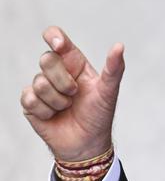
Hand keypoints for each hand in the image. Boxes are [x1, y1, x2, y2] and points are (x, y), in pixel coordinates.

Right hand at [21, 26, 124, 161]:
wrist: (87, 143)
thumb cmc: (99, 115)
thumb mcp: (109, 91)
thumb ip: (114, 68)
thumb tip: (119, 46)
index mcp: (74, 63)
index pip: (57, 39)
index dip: (54, 37)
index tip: (59, 44)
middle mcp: (56, 72)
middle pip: (47, 59)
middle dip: (63, 80)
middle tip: (75, 93)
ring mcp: (42, 87)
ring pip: (39, 82)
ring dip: (58, 100)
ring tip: (68, 107)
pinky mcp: (30, 104)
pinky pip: (30, 99)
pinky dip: (46, 111)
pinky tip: (54, 115)